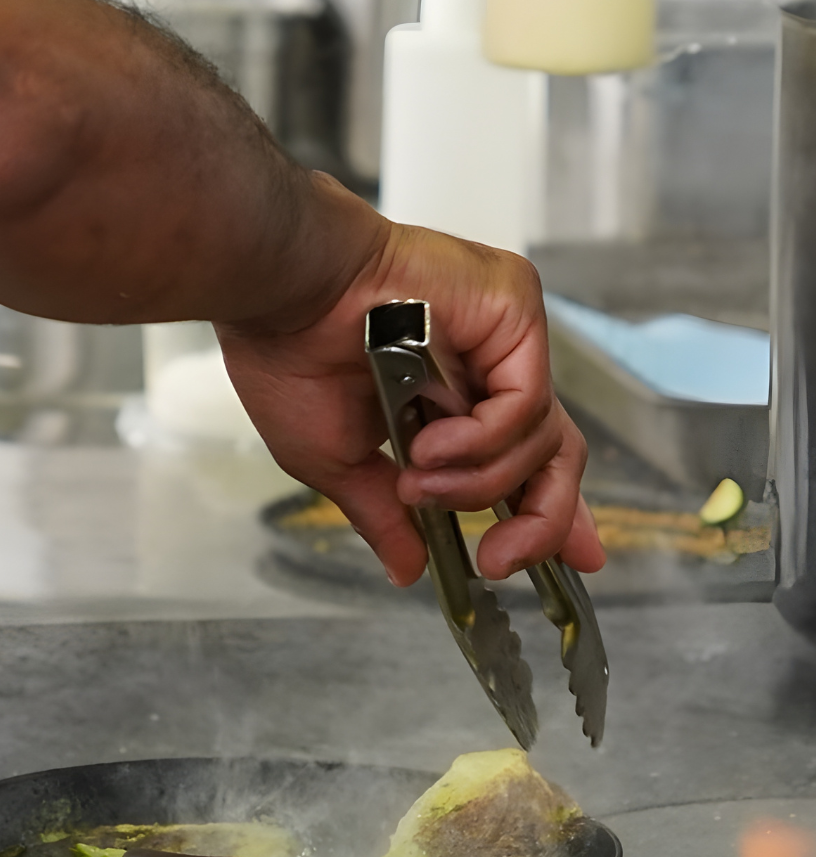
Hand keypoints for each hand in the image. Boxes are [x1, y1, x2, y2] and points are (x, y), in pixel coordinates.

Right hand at [215, 189, 603, 585]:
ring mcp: (504, 334)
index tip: (578, 561)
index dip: (552, 509)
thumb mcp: (335, 458)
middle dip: (545, 518)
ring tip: (417, 477)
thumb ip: (383, 513)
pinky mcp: (512, 306)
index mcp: (450, 395)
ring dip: (479, 481)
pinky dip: (485, 439)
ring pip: (541, 439)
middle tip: (500, 558)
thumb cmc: (288, 352)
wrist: (280, 287)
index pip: (526, 455)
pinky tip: (432, 443)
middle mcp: (486, 363)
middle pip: (556, 453)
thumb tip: (406, 569)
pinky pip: (527, 402)